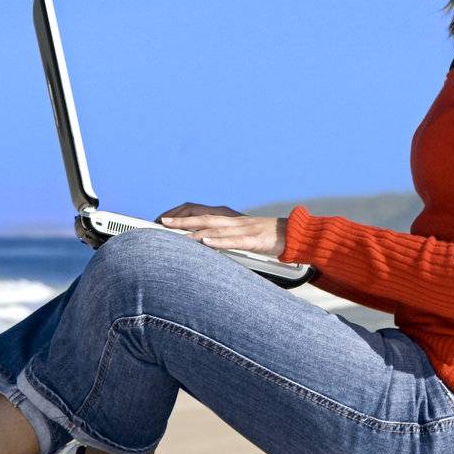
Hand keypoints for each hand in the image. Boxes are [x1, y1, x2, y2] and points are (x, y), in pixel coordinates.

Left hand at [155, 202, 286, 258]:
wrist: (291, 234)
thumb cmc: (264, 235)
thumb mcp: (239, 233)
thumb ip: (221, 235)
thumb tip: (201, 241)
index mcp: (228, 217)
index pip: (199, 210)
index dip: (181, 214)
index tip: (164, 220)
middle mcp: (232, 220)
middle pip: (202, 217)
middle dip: (181, 220)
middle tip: (162, 223)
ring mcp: (242, 229)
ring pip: (214, 228)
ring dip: (194, 230)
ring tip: (178, 232)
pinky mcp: (252, 240)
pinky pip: (233, 240)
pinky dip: (219, 241)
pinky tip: (207, 243)